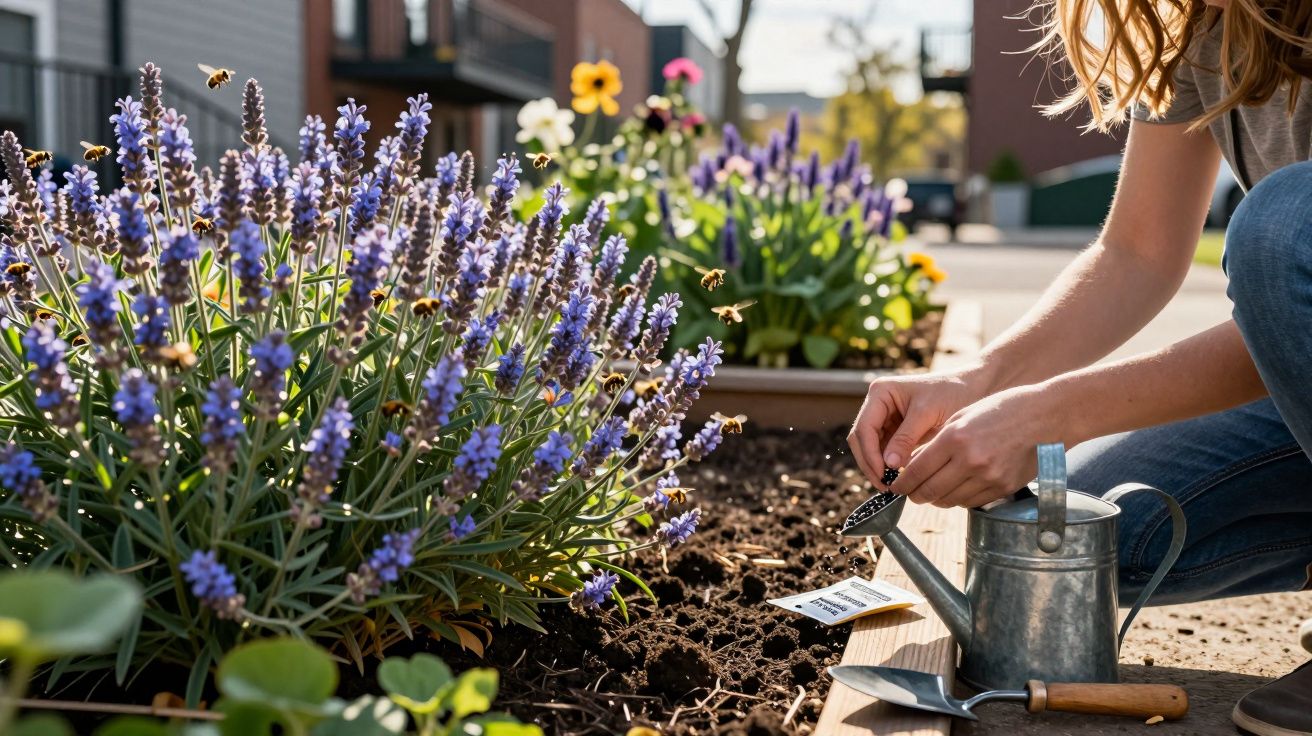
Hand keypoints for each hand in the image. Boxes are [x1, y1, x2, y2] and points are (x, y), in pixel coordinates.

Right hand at [847, 367, 991, 487]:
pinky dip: (887, 465)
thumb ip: (906, 438)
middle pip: (860, 439)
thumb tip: (888, 465)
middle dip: (870, 463)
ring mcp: (885, 417)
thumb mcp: (928, 414)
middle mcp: (878, 404)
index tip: (882, 474)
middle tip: (885, 486)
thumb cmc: (953, 393)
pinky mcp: (895, 430)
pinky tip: (898, 478)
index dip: (869, 453)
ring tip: (891, 485)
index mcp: (881, 392)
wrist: (973, 388)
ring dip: (876, 466)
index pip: (864, 427)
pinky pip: (883, 451)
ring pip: (869, 447)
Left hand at [893, 383, 1064, 507]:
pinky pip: (970, 502)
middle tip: (909, 493)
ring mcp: (989, 477)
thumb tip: (913, 467)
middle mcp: (970, 460)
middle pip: (929, 491)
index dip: (901, 483)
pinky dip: (958, 498)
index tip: (895, 486)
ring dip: (935, 498)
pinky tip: (956, 488)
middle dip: (913, 495)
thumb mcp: (962, 418)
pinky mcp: (1003, 489)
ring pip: (949, 500)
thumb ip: (937, 443)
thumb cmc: (1003, 410)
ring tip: (931, 491)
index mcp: (955, 438)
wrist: (1047, 416)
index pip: (916, 471)